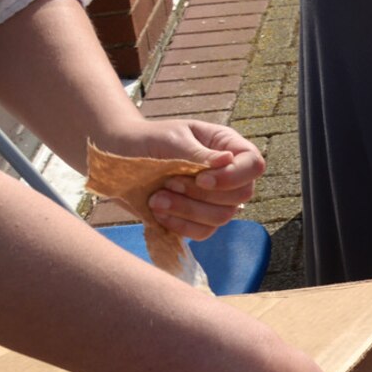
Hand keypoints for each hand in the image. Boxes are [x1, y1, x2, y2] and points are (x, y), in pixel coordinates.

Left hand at [99, 119, 265, 239]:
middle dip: (202, 194)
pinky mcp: (196, 219)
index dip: (234, 176)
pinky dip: (181, 225)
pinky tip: (158, 212)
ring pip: (223, 217)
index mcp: (227, 148)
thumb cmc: (147, 140)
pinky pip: (203, 232)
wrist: (118, 158)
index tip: (201, 178)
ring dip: (188, 210)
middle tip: (169, 183)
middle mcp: (227, 174)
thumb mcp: (172, 139)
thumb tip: (228, 159)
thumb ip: (198, 152)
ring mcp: (213, 199)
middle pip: (241, 195)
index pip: (254, 165)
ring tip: (156, 199)